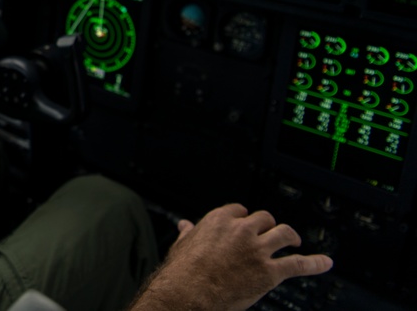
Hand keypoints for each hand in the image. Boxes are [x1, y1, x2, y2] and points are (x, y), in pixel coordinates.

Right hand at [131, 204, 333, 310]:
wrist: (188, 295)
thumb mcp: (182, 246)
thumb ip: (188, 234)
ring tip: (294, 241)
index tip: (246, 225)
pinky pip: (299, 264)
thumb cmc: (182, 272)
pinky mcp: (270, 273)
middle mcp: (241, 231)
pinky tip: (326, 262)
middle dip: (268, 226)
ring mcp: (258, 251)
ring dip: (291, 237)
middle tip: (268, 235)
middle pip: (264, 219)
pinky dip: (315, 263)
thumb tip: (184, 226)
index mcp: (219, 221)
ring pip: (284, 234)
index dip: (245, 219)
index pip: (240, 210)